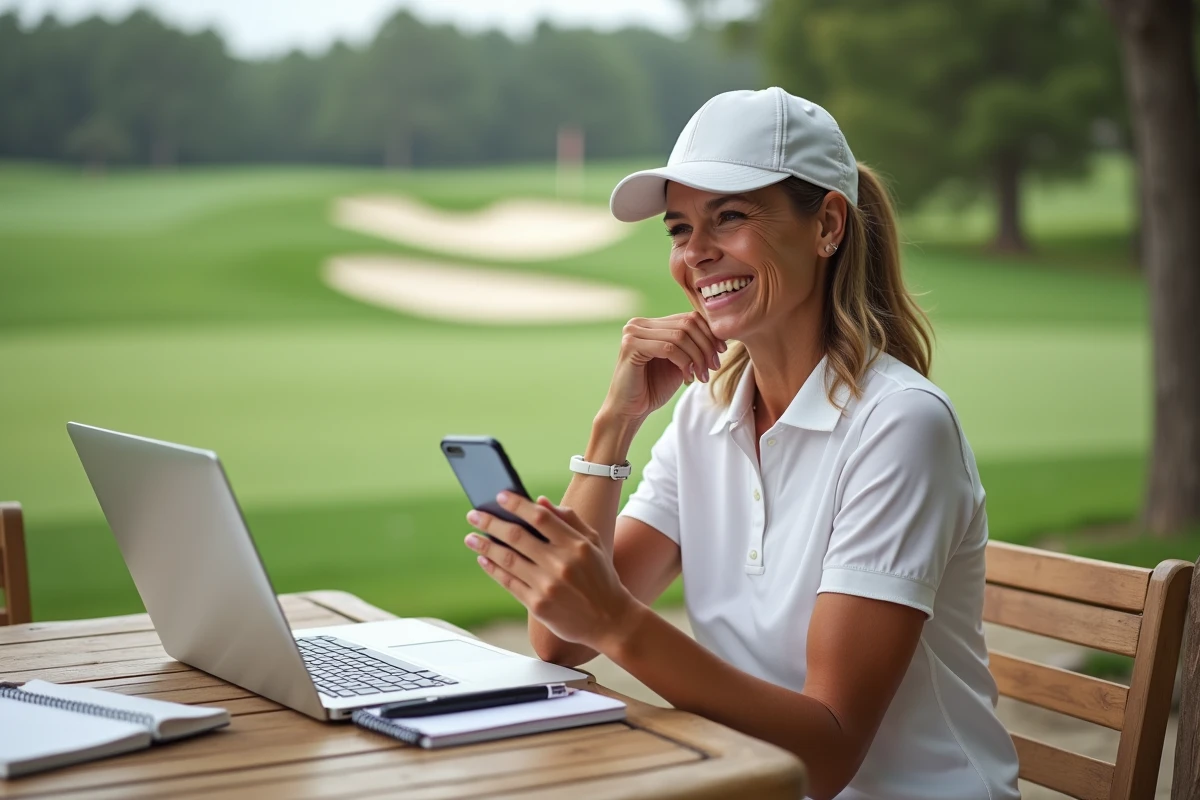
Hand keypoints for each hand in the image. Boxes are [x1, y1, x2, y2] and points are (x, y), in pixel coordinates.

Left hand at [463, 493, 640, 652]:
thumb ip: (569, 519)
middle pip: (518, 537)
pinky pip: (509, 583)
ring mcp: (548, 586)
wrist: (610, 620)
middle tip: (474, 514)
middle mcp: (561, 564)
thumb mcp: (593, 543)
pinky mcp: (538, 605)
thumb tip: (540, 501)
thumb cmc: (601, 577)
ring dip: (485, 546)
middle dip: (491, 523)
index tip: (499, 496)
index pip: (540, 517)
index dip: (517, 505)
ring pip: (508, 560)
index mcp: (576, 545)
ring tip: (471, 537)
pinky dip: (493, 569)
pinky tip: (484, 559)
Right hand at [603, 312, 726, 421]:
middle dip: (706, 346)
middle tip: (713, 367)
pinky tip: (687, 378)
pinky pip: (668, 348)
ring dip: (697, 357)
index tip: (721, 352)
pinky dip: (684, 363)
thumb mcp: (679, 362)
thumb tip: (721, 334)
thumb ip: (692, 346)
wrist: (629, 411)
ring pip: (680, 336)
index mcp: (650, 324)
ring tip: (701, 376)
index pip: (688, 317)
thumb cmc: (653, 388)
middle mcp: (639, 323)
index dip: (709, 333)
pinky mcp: (631, 346)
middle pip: (687, 324)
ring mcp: (633, 333)